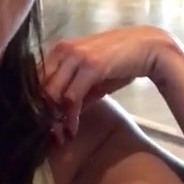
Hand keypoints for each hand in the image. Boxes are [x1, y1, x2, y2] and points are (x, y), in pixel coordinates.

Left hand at [39, 26, 172, 139]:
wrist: (148, 47)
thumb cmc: (119, 62)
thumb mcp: (92, 77)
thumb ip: (75, 93)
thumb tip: (59, 117)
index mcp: (59, 50)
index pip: (35, 78)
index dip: (35, 103)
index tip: (41, 124)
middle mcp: (62, 50)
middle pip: (39, 87)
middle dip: (41, 114)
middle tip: (49, 135)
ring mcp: (75, 56)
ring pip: (51, 93)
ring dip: (54, 119)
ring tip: (60, 136)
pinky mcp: (90, 66)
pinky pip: (71, 97)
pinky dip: (70, 116)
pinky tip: (73, 128)